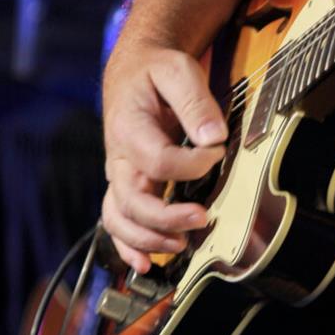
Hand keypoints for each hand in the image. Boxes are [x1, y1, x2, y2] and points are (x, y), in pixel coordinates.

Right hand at [100, 43, 227, 273]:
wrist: (135, 72)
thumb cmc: (157, 71)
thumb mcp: (178, 70)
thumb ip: (195, 101)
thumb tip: (212, 136)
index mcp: (129, 128)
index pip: (157, 160)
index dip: (191, 164)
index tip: (217, 152)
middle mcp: (119, 158)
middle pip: (132, 200)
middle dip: (166, 216)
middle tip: (203, 217)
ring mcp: (120, 176)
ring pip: (120, 218)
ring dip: (148, 238)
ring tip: (180, 245)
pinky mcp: (126, 186)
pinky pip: (118, 222)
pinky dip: (128, 247)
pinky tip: (146, 263)